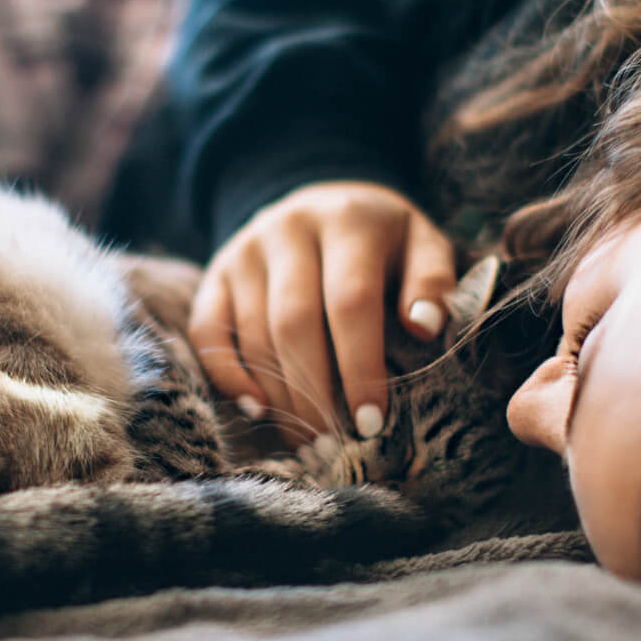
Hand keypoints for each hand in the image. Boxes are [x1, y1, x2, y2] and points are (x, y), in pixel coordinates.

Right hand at [188, 181, 456, 442]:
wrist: (321, 199)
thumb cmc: (382, 238)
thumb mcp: (421, 243)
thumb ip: (432, 280)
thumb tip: (426, 326)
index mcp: (347, 221)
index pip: (350, 302)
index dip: (360, 367)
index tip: (372, 420)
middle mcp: (288, 229)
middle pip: (294, 322)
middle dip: (315, 391)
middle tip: (335, 440)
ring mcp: (245, 251)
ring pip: (254, 333)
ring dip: (280, 394)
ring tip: (307, 436)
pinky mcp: (216, 273)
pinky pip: (208, 331)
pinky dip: (228, 375)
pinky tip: (258, 408)